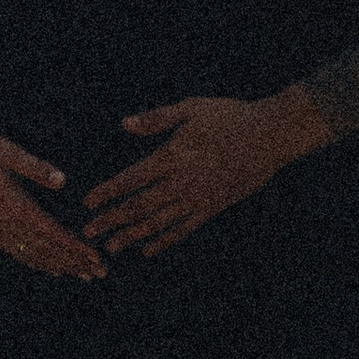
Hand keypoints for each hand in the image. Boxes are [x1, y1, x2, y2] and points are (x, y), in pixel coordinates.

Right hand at [0, 130, 105, 281]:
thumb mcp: (10, 153)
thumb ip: (36, 168)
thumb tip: (62, 180)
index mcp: (17, 207)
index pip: (53, 234)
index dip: (76, 248)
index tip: (95, 258)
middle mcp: (8, 225)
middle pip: (47, 250)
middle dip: (74, 262)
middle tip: (98, 273)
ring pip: (32, 255)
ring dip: (59, 266)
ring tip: (80, 274)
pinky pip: (15, 252)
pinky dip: (35, 262)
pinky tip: (48, 267)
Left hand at [82, 87, 331, 255]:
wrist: (271, 135)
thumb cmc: (230, 116)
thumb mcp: (191, 108)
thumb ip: (157, 119)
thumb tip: (125, 124)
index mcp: (173, 155)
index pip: (131, 179)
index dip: (108, 193)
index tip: (88, 204)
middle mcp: (183, 181)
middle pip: (139, 206)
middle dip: (112, 220)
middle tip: (88, 233)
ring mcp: (199, 197)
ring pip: (159, 222)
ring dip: (132, 235)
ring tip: (112, 247)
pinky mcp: (214, 207)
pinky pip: (184, 228)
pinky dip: (164, 240)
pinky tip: (148, 250)